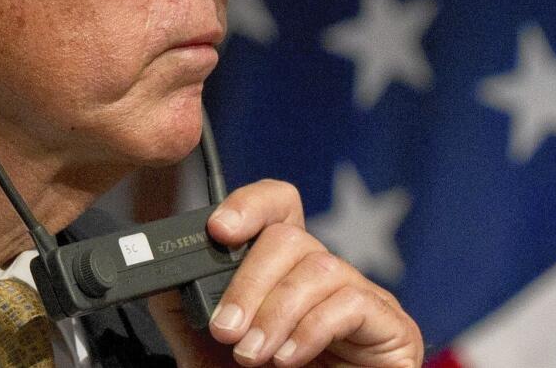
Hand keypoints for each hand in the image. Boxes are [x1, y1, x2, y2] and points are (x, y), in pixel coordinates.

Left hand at [191, 179, 422, 366]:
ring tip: (253, 355)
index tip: (217, 229)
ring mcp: (362, 297)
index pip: (279, 208)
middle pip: (290, 237)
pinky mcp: (391, 326)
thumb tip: (164, 277)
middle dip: (248, 281)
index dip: (250, 204)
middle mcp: (324, 277)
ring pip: (319, 266)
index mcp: (284, 274)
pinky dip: (310, 329)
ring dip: (275, 310)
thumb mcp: (211, 359)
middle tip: (226, 331)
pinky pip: (350, 302)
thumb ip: (189, 316)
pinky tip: (288, 358)